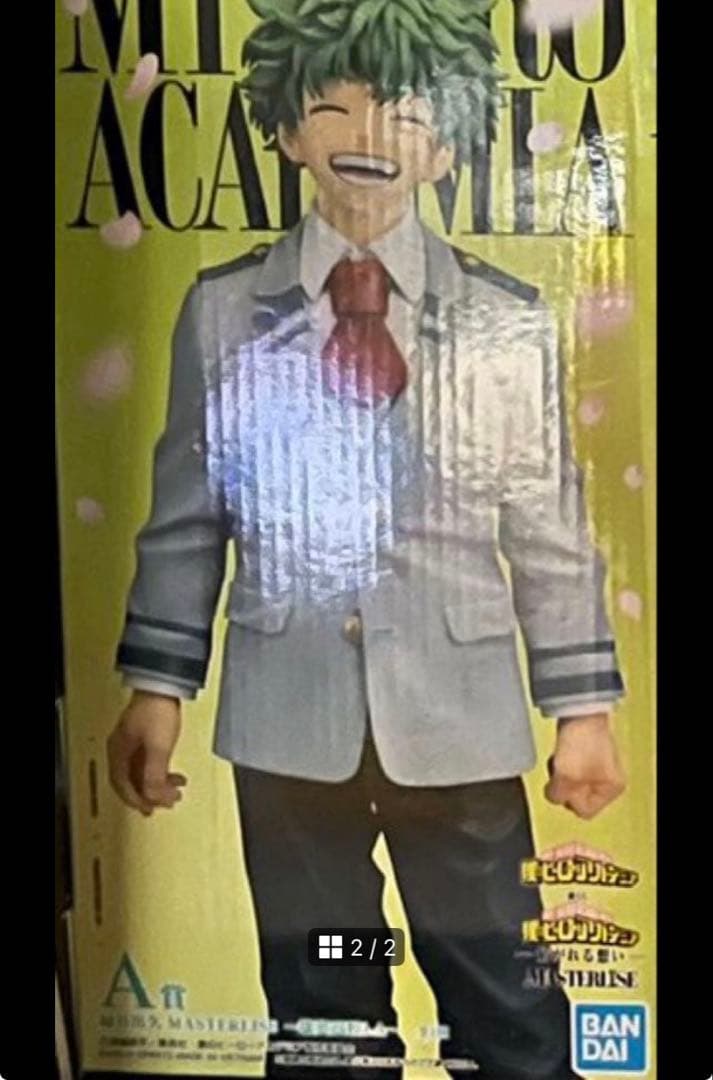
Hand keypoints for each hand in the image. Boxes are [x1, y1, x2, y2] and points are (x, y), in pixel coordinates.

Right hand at [107, 691, 185, 815]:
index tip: (149, 809)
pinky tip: (173, 774)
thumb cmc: (157, 709)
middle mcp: (122, 747)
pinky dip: (160, 771)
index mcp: (118, 751)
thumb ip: (155, 776)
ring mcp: (133, 740)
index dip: (136, 800)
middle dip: (148, 794)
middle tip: (162, 805)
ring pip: (141, 771)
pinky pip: (148, 761)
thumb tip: (154, 797)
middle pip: (131, 780)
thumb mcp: (159, 749)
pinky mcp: (144, 734)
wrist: (165, 684)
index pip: (122, 785)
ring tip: (173, 792)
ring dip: (157, 783)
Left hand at [545, 714, 625, 819]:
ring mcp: (598, 764)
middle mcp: (608, 779)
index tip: (562, 785)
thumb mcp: (566, 777)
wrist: (579, 710)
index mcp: (611, 789)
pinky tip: (560, 751)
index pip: (585, 811)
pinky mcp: (586, 751)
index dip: (569, 800)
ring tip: (560, 758)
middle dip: (565, 786)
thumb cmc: (581, 742)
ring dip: (562, 773)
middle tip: (561, 770)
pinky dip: (562, 761)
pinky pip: (569, 766)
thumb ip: (558, 796)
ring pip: (572, 781)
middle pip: (578, 796)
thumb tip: (554, 797)